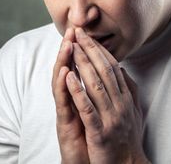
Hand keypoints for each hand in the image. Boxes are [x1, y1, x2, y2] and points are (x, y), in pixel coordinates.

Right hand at [52, 28, 89, 163]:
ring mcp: (65, 112)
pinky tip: (66, 74)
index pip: (78, 69)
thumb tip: (108, 76)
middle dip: (70, 49)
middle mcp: (70, 102)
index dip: (81, 50)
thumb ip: (98, 95)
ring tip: (67, 44)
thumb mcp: (97, 113)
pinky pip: (64, 104)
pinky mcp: (64, 125)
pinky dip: (65, 88)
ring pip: (62, 83)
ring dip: (64, 62)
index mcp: (79, 98)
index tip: (84, 31)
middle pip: (67, 70)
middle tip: (72, 29)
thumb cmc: (93, 140)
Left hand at [66, 28, 149, 163]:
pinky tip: (68, 76)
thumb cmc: (128, 139)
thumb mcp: (134, 112)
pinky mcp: (99, 132)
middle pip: (105, 70)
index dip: (100, 49)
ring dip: (83, 63)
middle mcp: (120, 104)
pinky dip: (77, 91)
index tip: (89, 35)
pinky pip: (87, 108)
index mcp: (126, 98)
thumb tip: (124, 71)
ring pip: (96, 85)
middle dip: (90, 49)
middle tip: (78, 32)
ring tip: (72, 47)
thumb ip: (130, 91)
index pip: (113, 67)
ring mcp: (110, 117)